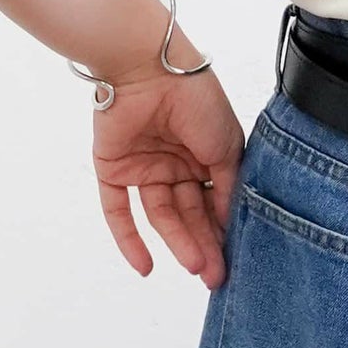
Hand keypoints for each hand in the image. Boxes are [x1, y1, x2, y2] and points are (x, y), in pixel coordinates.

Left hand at [89, 61, 245, 289]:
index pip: (214, 201)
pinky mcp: (113, 170)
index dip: (223, 230)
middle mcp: (175, 164)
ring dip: (178, 242)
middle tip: (215, 276)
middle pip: (189, 213)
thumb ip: (227, 186)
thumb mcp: (226, 146)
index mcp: (204, 155)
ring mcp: (145, 168)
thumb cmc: (196, 100)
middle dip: (203, 243)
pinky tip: (145, 267)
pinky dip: (129, 240)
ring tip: (195, 267)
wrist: (150, 70)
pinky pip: (119, 211)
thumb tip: (230, 224)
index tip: (235, 259)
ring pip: (162, 215)